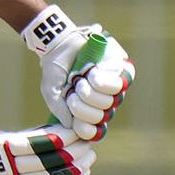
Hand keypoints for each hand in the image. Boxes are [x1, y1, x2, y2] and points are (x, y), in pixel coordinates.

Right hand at [22, 6, 134, 140]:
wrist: (61, 44)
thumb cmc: (55, 69)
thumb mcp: (51, 93)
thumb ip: (60, 110)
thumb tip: (72, 126)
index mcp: (87, 109)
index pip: (94, 130)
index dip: (86, 129)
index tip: (75, 121)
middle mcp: (103, 100)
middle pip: (102, 117)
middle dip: (82, 106)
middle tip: (73, 90)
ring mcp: (114, 87)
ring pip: (110, 103)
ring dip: (91, 92)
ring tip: (81, 78)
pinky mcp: (123, 71)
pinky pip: (118, 86)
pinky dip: (101, 81)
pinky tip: (92, 72)